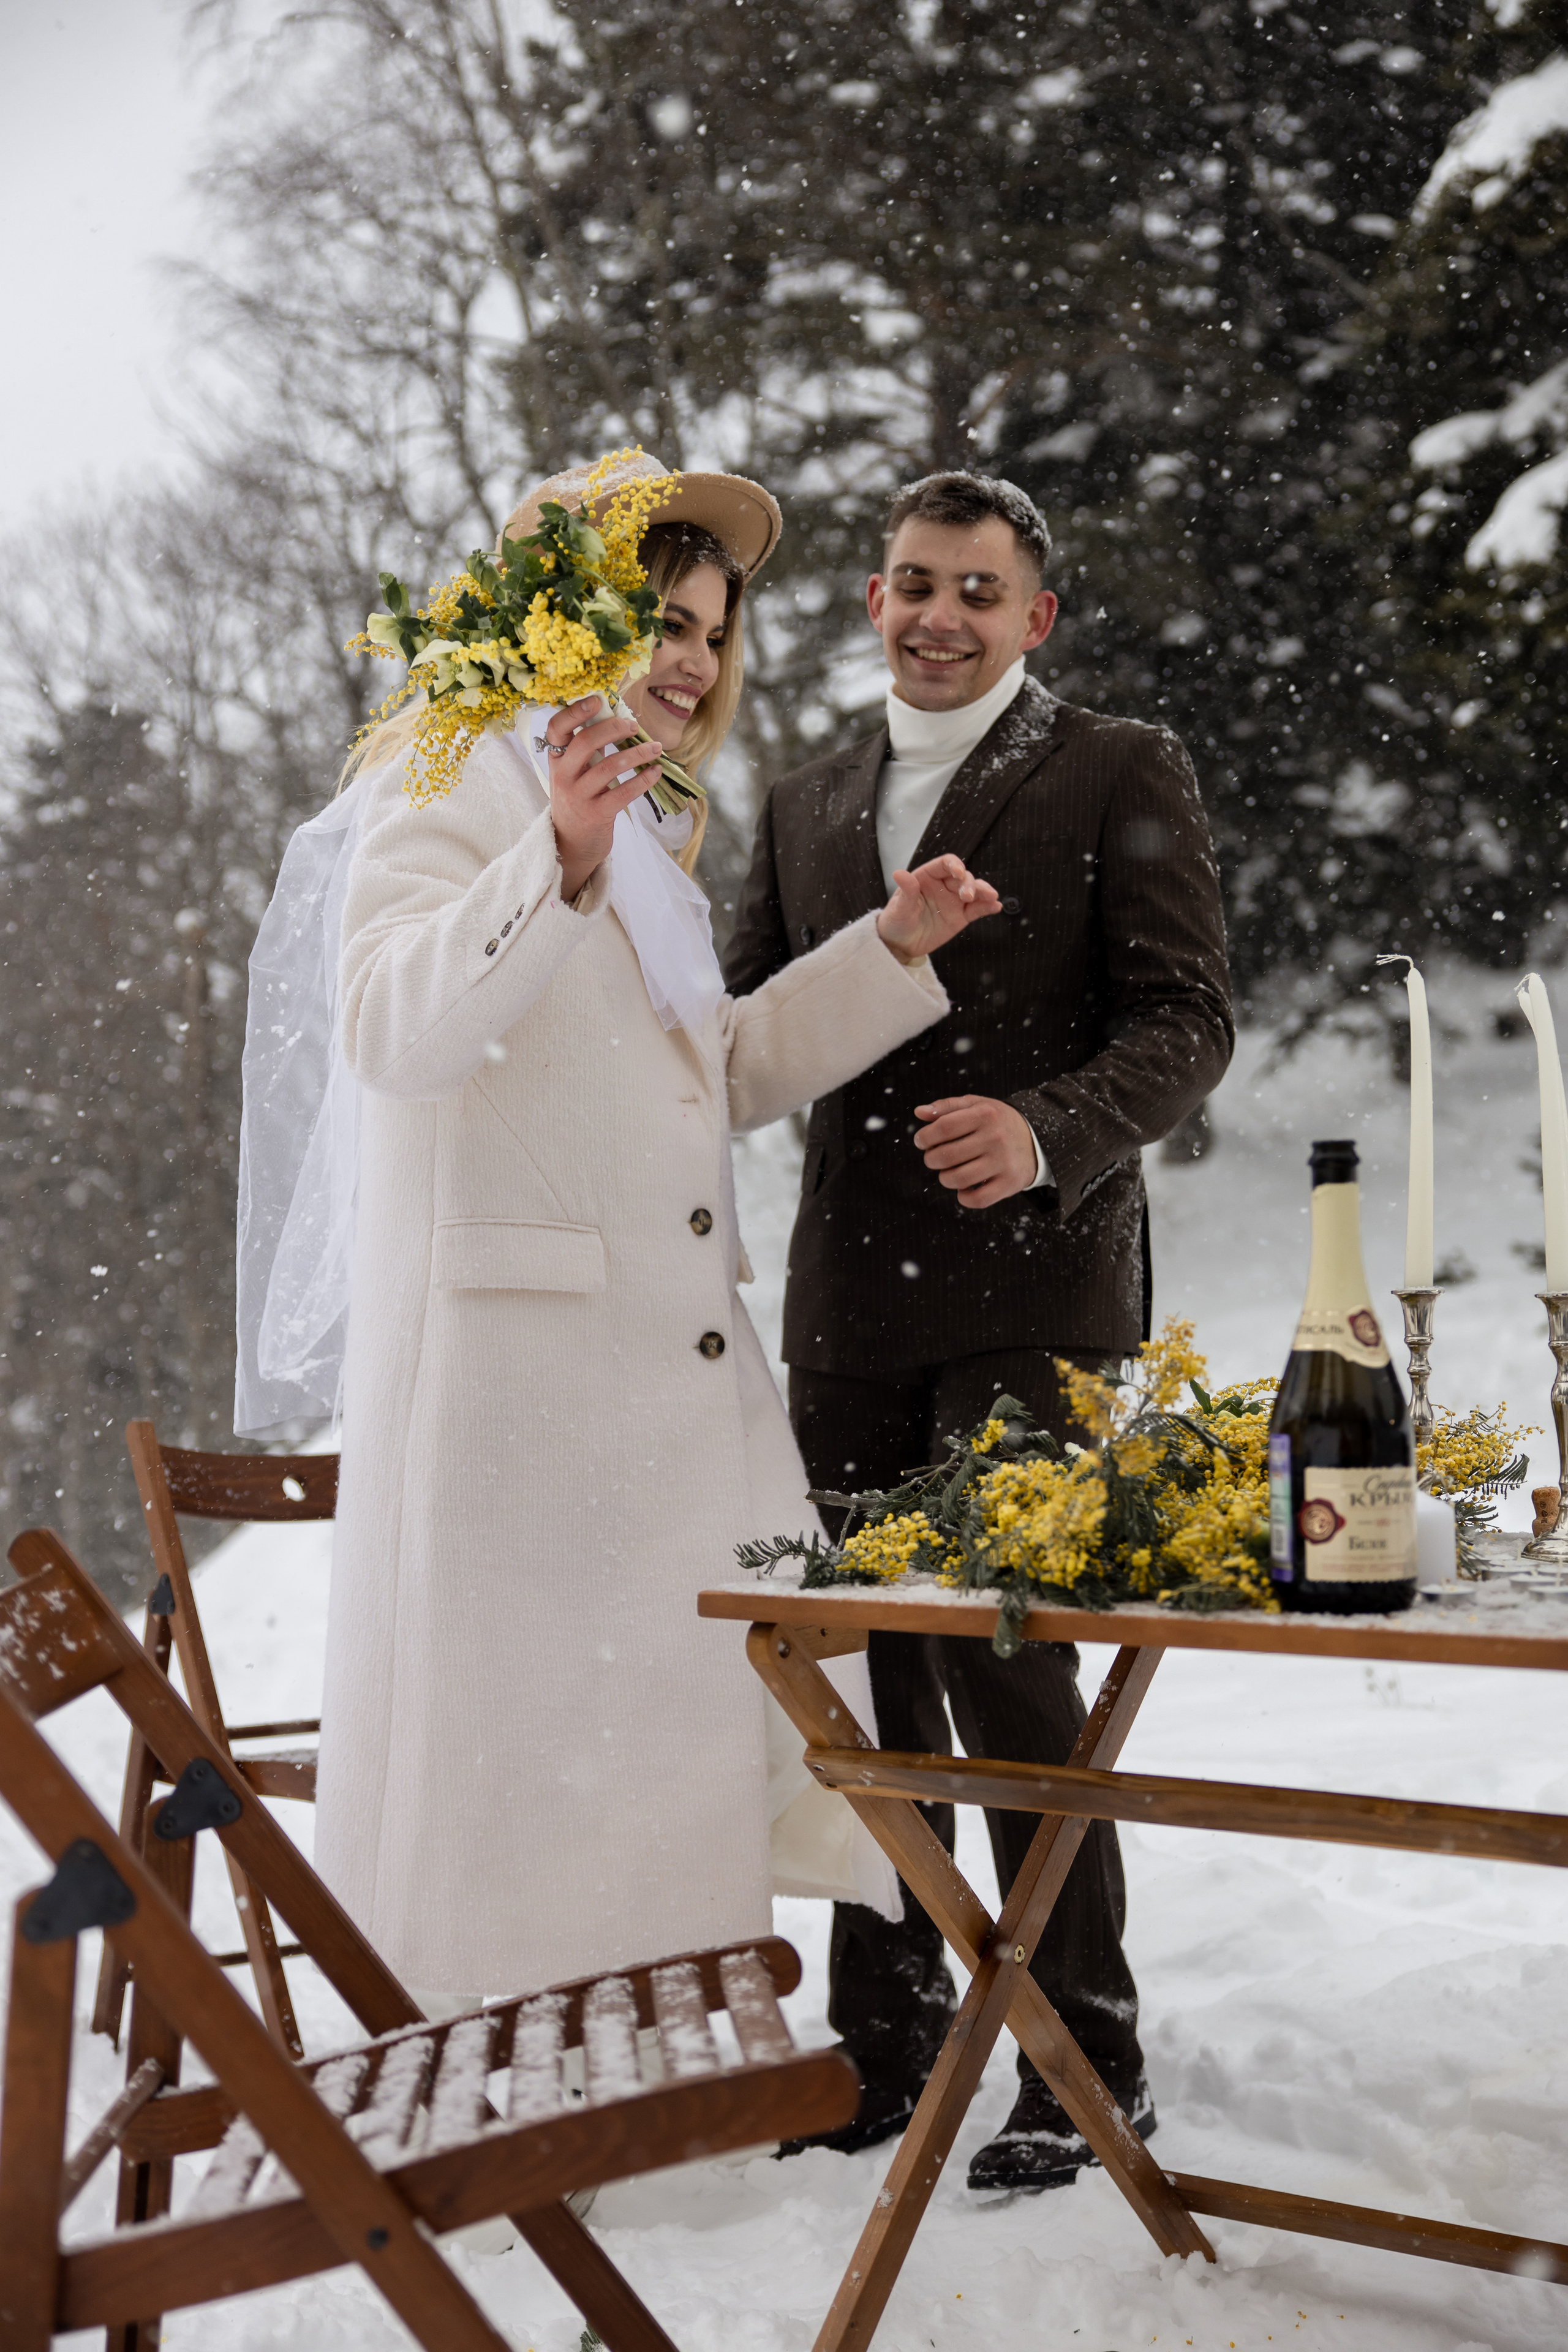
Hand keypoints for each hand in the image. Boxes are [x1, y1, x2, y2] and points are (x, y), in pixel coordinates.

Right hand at [543, 697, 664, 899]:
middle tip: (634, 725)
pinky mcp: (596, 814)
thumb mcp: (574, 773)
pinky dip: (643, 780)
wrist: (570, 845)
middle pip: (586, 741)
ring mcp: (578, 796)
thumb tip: (617, 718)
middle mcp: (563, 775)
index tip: (598, 699)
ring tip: (656, 747)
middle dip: (614, 728)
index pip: (556, 728)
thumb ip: (588, 749)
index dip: (575, 711)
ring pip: (610, 766)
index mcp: (556, 760)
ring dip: (637, 753)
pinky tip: (656, 772)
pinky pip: (623, 792)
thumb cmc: (578, 801)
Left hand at [876, 854, 1000, 962]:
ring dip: (984, 892)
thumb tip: (898, 873)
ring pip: (974, 891)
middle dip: (969, 884)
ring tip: (991, 897)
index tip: (959, 873)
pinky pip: (977, 909)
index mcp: (927, 877)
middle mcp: (943, 885)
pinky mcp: (961, 917)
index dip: (954, 865)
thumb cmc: (895, 921)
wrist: (900, 945)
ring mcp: (954, 901)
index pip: (945, 864)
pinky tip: (996, 907)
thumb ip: (906, 891)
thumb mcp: (899, 907)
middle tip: (967, 896)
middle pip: (963, 877)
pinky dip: (987, 907)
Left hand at [913, 1095, 1038, 1209]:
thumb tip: (919, 1112)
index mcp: (986, 1115)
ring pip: (958, 1179)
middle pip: (946, 1156)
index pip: (943, 1128)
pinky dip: (963, 1197)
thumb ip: (946, 1106)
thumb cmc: (997, 1122)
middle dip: (931, 1159)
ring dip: (945, 1178)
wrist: (1036, 1140)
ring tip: (948, 1172)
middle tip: (934, 1158)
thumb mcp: (976, 1105)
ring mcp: (1004, 1162)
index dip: (924, 1137)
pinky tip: (963, 1188)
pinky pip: (977, 1199)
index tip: (921, 1142)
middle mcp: (996, 1138)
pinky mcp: (1009, 1183)